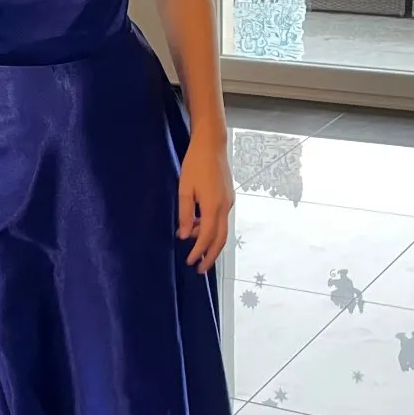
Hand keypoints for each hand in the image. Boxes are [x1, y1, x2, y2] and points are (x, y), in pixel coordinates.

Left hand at [177, 132, 233, 275]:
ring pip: (222, 230)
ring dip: (211, 243)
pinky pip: (221, 220)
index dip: (199, 252)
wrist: (212, 145)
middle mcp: (225, 207)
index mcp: (213, 206)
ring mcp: (229, 202)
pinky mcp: (228, 197)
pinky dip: (212, 230)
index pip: (208, 237)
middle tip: (200, 269)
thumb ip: (185, 214)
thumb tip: (185, 235)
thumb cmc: (195, 164)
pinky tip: (199, 229)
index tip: (190, 262)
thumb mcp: (184, 189)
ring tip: (197, 252)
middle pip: (221, 239)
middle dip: (211, 256)